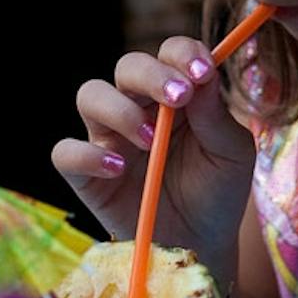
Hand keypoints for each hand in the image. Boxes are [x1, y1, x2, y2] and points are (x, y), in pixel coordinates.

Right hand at [51, 35, 255, 284]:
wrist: (202, 243)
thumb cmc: (218, 190)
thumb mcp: (231, 153)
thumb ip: (215, 114)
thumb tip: (202, 74)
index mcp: (176, 93)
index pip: (171, 53)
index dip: (183, 54)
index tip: (202, 72)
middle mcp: (138, 106)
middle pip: (128, 67)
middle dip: (152, 76)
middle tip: (179, 97)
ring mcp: (109, 137)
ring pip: (90, 95)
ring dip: (119, 109)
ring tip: (149, 139)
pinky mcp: (86, 175)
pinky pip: (66, 152)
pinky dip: (86, 155)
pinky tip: (118, 168)